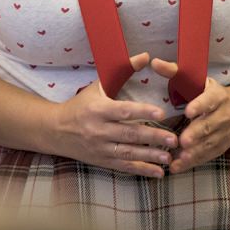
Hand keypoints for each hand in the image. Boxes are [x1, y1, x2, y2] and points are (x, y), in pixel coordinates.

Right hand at [51, 52, 178, 177]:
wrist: (55, 130)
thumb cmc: (81, 105)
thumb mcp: (97, 86)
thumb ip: (122, 72)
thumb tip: (145, 56)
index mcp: (98, 109)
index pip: (122, 110)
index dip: (142, 111)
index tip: (161, 113)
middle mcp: (98, 129)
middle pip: (128, 134)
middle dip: (152, 137)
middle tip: (173, 139)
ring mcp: (99, 148)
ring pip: (127, 153)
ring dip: (150, 156)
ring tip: (169, 157)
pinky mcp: (101, 161)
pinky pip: (124, 166)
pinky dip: (142, 170)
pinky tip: (158, 172)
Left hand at [149, 57, 229, 173]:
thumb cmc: (209, 93)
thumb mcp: (198, 80)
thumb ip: (175, 72)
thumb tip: (154, 63)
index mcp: (217, 96)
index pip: (209, 100)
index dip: (200, 106)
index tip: (188, 111)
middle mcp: (223, 115)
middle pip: (210, 125)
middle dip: (196, 134)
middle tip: (182, 141)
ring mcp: (224, 133)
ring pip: (210, 143)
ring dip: (195, 152)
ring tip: (180, 157)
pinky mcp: (221, 147)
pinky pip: (208, 156)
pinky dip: (193, 162)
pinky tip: (177, 167)